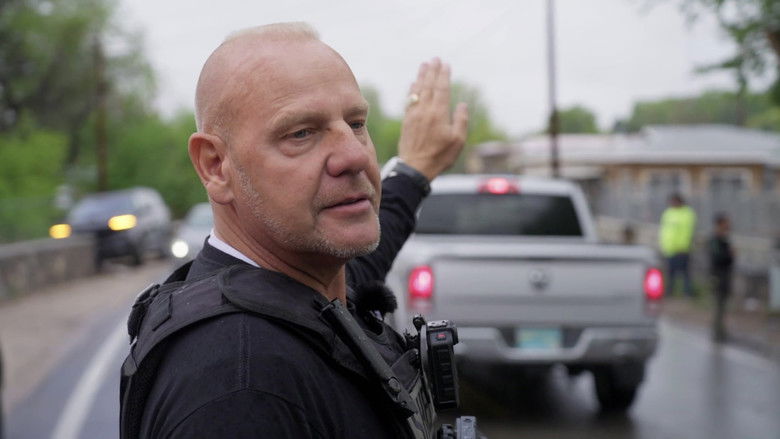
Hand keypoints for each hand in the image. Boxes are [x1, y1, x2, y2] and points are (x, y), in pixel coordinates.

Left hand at [397, 58, 468, 180]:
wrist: (415, 168)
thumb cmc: (440, 156)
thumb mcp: (458, 141)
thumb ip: (461, 120)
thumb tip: (462, 104)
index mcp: (439, 114)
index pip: (441, 89)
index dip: (443, 75)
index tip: (445, 64)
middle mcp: (425, 111)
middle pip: (428, 86)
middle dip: (432, 71)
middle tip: (434, 59)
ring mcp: (414, 115)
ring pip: (417, 91)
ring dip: (421, 77)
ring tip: (424, 65)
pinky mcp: (407, 121)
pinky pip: (409, 101)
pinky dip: (412, 90)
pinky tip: (413, 84)